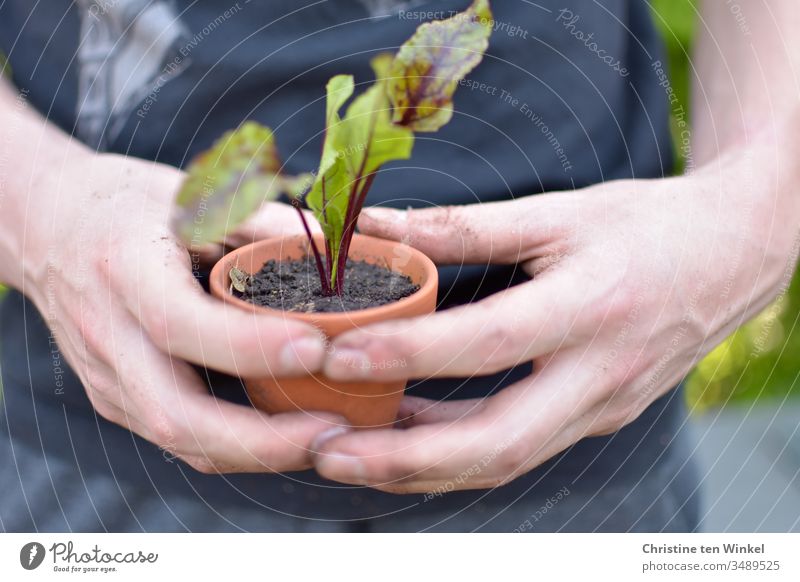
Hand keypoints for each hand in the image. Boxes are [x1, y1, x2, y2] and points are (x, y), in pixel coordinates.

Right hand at [22, 151, 345, 473]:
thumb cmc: (126, 204)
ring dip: (258, 453)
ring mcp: (109, 377)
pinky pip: (182, 436)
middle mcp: (108, 335)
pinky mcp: (119, 397)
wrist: (47, 226)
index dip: (249, 347)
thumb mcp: (191, 194)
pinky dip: (239, 446)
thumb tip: (334, 248)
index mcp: (124, 269)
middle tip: (333, 428)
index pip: (179, 323)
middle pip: (176, 414)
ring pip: (182, 440)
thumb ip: (261, 222)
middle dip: (261, 439)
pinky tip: (289, 433)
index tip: (317, 348)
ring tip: (326, 438)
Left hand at [311, 154, 797, 492]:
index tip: (337, 354)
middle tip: (327, 452)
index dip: (411, 353)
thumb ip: (466, 225)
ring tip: (348, 454)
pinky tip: (404, 431)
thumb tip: (379, 226)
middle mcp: (600, 374)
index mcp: (594, 307)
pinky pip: (518, 446)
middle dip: (405, 458)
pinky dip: (456, 447)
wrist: (736, 254)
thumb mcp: (560, 213)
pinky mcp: (596, 418)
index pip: (491, 342)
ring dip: (421, 466)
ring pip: (504, 459)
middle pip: (498, 443)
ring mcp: (601, 407)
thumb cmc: (648, 225)